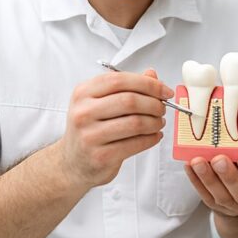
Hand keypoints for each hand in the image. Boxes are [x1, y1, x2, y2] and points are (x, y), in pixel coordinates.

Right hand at [57, 68, 173, 189]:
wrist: (72, 163)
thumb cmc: (91, 128)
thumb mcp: (102, 102)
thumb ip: (127, 87)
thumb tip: (152, 75)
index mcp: (83, 93)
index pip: (120, 80)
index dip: (148, 84)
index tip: (165, 91)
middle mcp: (83, 112)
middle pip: (130, 101)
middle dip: (154, 104)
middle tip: (162, 108)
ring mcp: (90, 135)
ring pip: (135, 123)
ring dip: (155, 122)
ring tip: (159, 123)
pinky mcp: (100, 156)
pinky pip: (135, 144)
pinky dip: (151, 138)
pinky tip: (154, 136)